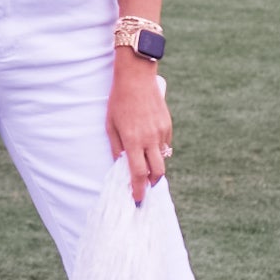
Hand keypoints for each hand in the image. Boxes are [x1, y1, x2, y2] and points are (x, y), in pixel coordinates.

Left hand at [106, 50, 172, 202]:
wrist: (136, 78)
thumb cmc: (119, 101)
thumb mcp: (111, 125)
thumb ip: (117, 148)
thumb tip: (121, 165)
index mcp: (133, 141)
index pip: (138, 173)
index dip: (138, 190)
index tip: (138, 201)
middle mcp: (149, 139)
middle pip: (157, 172)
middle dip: (152, 183)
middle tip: (145, 187)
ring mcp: (161, 132)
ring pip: (162, 158)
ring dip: (155, 165)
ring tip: (146, 163)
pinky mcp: (167, 124)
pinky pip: (165, 143)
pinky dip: (159, 149)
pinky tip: (150, 142)